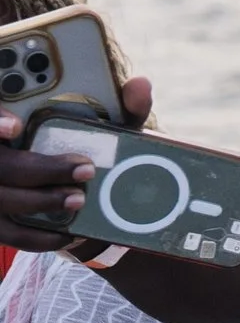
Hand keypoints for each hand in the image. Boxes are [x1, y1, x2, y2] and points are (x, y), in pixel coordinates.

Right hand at [0, 75, 152, 249]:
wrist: (73, 183)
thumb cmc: (85, 147)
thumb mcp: (105, 125)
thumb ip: (122, 106)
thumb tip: (141, 86)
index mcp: (11, 124)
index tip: (16, 126)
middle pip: (0, 164)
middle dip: (40, 169)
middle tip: (83, 170)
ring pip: (1, 199)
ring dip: (40, 202)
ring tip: (80, 200)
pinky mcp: (0, 221)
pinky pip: (10, 234)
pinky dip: (41, 236)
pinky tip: (70, 232)